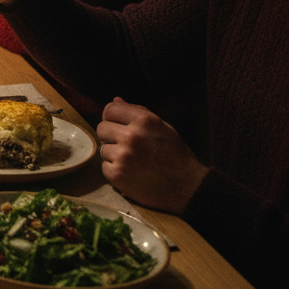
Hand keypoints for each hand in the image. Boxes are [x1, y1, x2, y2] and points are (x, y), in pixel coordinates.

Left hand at [97, 97, 207, 212]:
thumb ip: (138, 112)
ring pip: (103, 148)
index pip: (110, 109)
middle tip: (126, 144)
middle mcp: (131, 136)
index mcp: (144, 120)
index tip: (119, 124)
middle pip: (102, 128)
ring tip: (132, 160)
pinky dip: (114, 169)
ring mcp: (122, 156)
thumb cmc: (176, 155)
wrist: (187, 188)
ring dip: (113, 154)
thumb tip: (116, 100)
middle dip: (111, 135)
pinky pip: (104, 166)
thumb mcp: (163, 127)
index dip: (113, 117)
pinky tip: (130, 172)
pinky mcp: (116, 174)